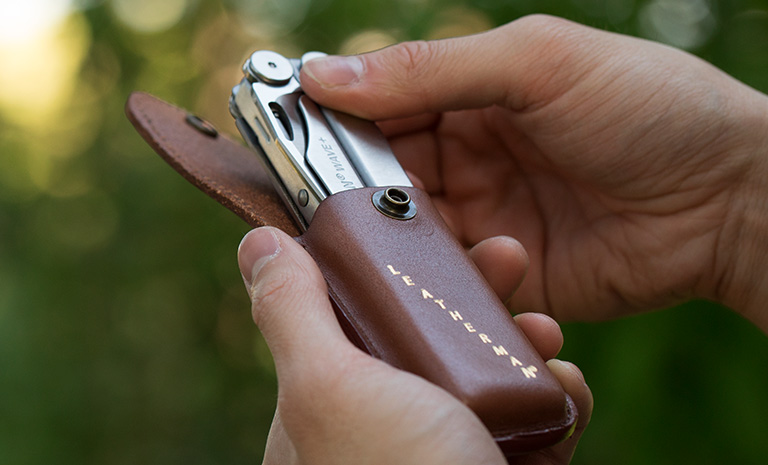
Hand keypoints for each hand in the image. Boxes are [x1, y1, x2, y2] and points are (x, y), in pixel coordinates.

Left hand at [238, 226, 591, 464]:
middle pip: (426, 337)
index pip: (354, 314)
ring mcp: (440, 456)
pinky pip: (524, 421)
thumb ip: (294, 314)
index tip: (428, 232)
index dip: (389, 267)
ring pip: (482, 374)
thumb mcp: (333, 390)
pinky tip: (565, 393)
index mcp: (328, 409)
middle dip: (471, 294)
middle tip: (509, 263)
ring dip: (521, 342)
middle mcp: (382, 432)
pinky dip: (550, 400)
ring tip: (547, 337)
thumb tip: (255, 243)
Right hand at [300, 15, 767, 329]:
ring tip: (412, 241)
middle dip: (351, 191)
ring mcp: (483, 217)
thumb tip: (323, 73)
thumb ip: (430, 71)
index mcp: (469, 95)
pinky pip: (453, 281)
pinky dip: (452, 279)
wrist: (728, 200)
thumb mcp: (539, 64)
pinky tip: (489, 264)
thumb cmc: (647, 108)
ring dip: (400, 242)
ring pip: (407, 234)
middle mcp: (466, 156)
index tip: (277, 132)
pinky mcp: (506, 273)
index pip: (376, 104)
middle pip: (378, 175)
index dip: (326, 117)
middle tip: (331, 205)